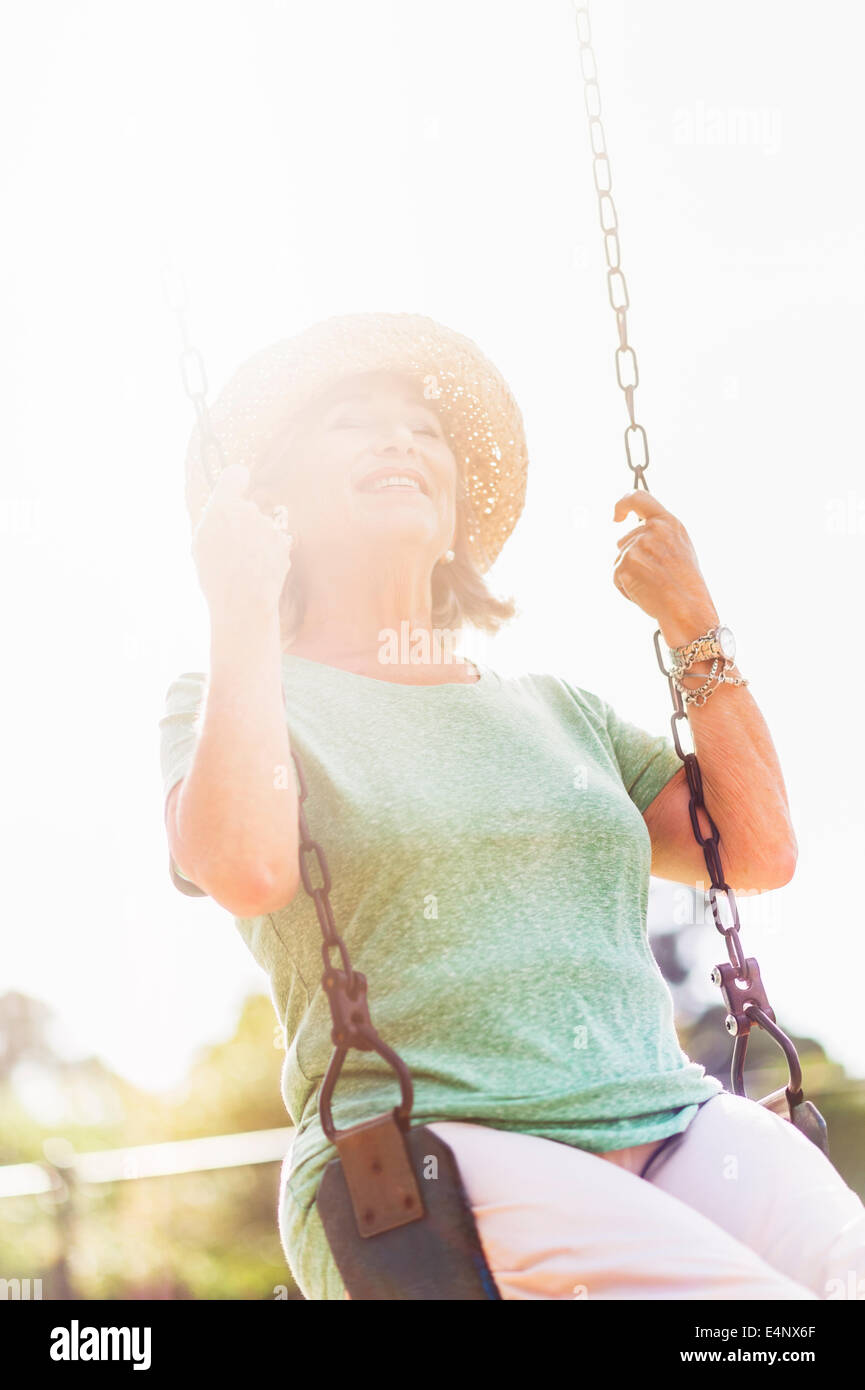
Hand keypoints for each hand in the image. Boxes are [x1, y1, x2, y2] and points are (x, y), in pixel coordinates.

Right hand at [191, 464, 293, 619]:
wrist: (244, 602)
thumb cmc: (216, 576)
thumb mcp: (201, 544)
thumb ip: (214, 519)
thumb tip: (223, 509)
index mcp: (223, 507)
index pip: (235, 474)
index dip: (237, 480)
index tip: (238, 485)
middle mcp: (249, 511)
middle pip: (248, 508)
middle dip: (243, 522)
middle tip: (232, 548)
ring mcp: (269, 526)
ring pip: (262, 527)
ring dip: (257, 540)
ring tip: (246, 565)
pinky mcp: (284, 542)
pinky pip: (275, 542)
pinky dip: (270, 553)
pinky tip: (261, 569)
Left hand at [612, 490, 718, 645]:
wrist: (686, 608)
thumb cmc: (686, 583)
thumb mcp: (680, 547)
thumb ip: (658, 534)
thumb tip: (632, 534)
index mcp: (668, 522)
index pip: (638, 497)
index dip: (623, 503)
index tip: (616, 516)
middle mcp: (651, 530)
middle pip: (624, 540)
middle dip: (632, 557)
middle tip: (655, 576)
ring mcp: (635, 547)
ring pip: (619, 560)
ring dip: (630, 574)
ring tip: (654, 585)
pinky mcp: (624, 565)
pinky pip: (617, 577)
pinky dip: (626, 589)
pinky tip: (645, 594)